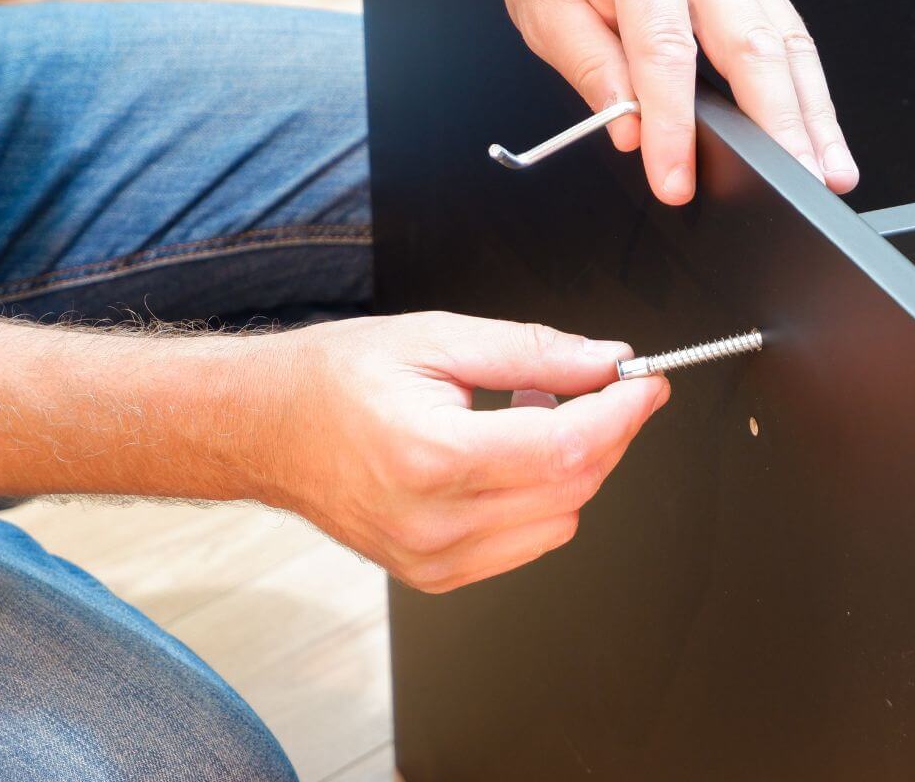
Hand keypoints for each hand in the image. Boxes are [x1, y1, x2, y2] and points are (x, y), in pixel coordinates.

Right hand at [267, 312, 669, 592]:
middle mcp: (435, 523)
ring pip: (562, 519)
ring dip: (572, 465)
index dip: (623, 412)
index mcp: (433, 457)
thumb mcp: (438, 338)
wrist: (266, 429)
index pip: (568, 447)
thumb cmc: (336, 378)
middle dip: (608, 431)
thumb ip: (535, 352)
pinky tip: (507, 456)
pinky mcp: (436, 576)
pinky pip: (528, 542)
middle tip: (600, 383)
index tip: (648, 382)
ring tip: (526, 414)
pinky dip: (541, 498)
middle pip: (574, 486)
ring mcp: (435, 560)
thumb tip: (607, 361)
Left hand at [501, 0, 858, 203]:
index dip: (673, 124)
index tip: (676, 179)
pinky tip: (815, 127)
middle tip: (796, 181)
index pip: (666, 52)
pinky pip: (787, 33)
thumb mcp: (547, 5)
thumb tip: (628, 128)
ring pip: (787, 41)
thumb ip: (588, 64)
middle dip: (778, 125)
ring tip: (827, 168)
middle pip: (752, 46)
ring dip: (812, 112)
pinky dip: (805, 86)